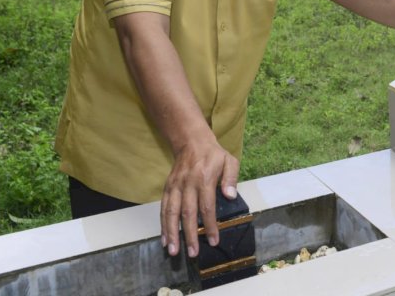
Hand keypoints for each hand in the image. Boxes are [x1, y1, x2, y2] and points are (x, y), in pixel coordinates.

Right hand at [161, 137, 239, 257]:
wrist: (191, 141)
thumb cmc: (213, 154)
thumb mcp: (229, 161)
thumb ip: (231, 178)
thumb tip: (231, 196)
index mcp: (204, 178)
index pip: (207, 206)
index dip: (210, 225)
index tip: (214, 240)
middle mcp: (187, 184)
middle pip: (187, 213)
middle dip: (189, 234)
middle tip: (193, 252)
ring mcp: (175, 186)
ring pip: (171, 212)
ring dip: (172, 233)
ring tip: (173, 251)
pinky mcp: (167, 188)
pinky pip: (163, 208)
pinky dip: (163, 224)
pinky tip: (164, 238)